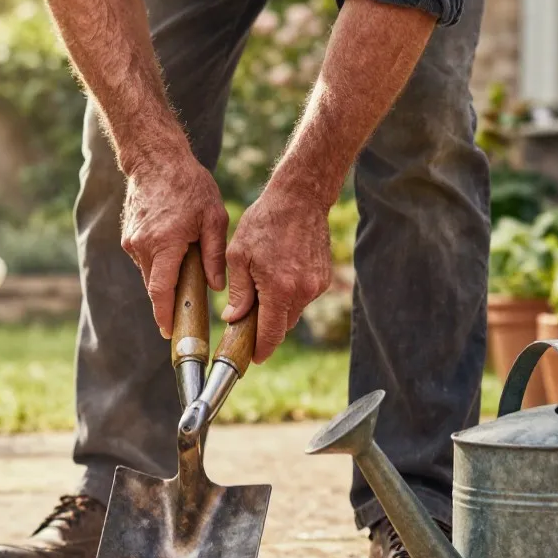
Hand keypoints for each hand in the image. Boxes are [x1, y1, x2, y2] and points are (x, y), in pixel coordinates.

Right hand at [121, 152, 227, 336]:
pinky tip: (174, 248)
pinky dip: (159, 262)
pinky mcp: (128, 236)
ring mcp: (132, 241)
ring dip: (165, 277)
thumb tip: (216, 287)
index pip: (160, 291)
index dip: (164, 315)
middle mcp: (143, 246)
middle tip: (187, 310)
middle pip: (154, 286)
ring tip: (185, 265)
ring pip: (149, 273)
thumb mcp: (213, 217)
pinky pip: (145, 259)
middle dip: (169, 301)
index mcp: (165, 243)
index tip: (169, 332)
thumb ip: (215, 254)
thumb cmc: (189, 185)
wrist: (155, 159)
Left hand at [223, 185, 331, 363]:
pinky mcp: (324, 278)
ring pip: (294, 312)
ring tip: (263, 288)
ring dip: (278, 310)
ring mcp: (317, 285)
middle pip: (283, 326)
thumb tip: (234, 318)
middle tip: (249, 320)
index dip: (261, 349)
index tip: (253, 358)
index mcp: (279, 288)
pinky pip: (304, 297)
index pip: (271, 333)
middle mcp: (303, 291)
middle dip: (267, 328)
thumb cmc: (264, 223)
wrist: (300, 199)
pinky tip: (279, 275)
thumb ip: (239, 291)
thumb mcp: (239, 255)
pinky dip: (290, 295)